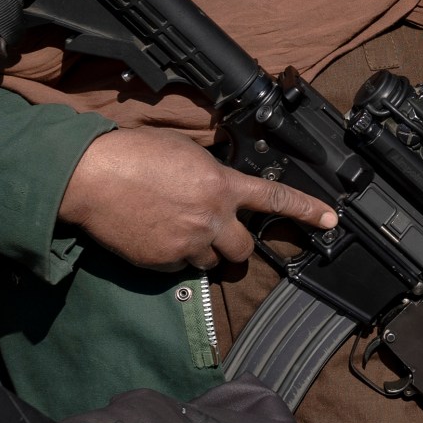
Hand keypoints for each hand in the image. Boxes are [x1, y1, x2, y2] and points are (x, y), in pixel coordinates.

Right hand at [58, 127, 336, 271]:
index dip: (306, 210)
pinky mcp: (162, 262)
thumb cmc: (135, 155)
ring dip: (202, 252)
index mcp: (221, 185)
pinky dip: (172, 258)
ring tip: (175, 230)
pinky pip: (179, 269)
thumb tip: (223, 186)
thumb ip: (213, 174)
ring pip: (210, 263)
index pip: (274, 198)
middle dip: (235, 246)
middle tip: (219, 237)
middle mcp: (211, 218)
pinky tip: (154, 235)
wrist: (92, 176)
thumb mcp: (186, 153)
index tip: (330, 220)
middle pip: (243, 249)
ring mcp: (187, 244)